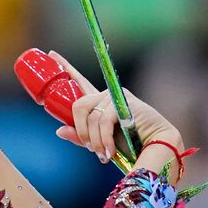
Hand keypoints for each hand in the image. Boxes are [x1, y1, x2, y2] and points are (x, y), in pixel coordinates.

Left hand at [46, 50, 182, 161]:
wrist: (157, 146)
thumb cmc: (131, 145)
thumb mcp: (99, 141)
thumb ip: (81, 136)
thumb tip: (59, 130)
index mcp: (99, 103)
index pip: (79, 82)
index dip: (66, 68)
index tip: (51, 54)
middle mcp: (107, 95)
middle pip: (78, 105)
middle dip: (81, 131)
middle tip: (91, 148)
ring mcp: (116, 97)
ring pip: (90, 116)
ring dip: (95, 140)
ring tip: (103, 154)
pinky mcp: (124, 103)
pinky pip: (103, 121)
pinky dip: (104, 140)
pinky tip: (109, 152)